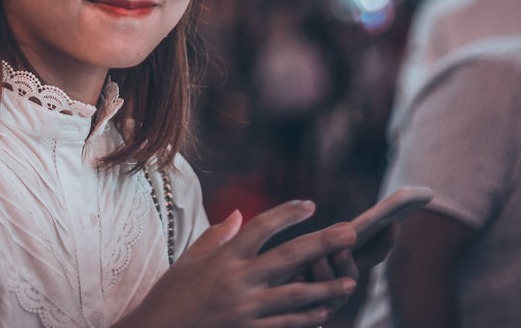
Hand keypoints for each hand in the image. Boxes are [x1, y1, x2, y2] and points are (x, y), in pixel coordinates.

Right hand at [117, 201, 361, 327]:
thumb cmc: (170, 295)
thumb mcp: (188, 259)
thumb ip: (217, 236)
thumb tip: (239, 215)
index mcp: (223, 258)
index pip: (261, 227)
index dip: (287, 214)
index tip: (309, 205)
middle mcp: (236, 281)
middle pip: (287, 258)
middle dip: (321, 244)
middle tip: (349, 233)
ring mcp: (244, 310)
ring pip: (294, 296)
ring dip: (325, 289)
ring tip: (349, 282)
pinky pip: (284, 325)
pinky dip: (306, 319)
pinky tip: (325, 312)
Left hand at [299, 223, 396, 312]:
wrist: (275, 295)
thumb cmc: (297, 261)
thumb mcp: (315, 245)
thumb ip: (333, 238)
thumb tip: (349, 228)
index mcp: (348, 263)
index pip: (373, 254)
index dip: (385, 241)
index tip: (393, 223)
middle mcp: (343, 284)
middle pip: (352, 272)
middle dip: (347, 259)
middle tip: (342, 247)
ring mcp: (329, 301)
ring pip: (333, 292)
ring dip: (326, 274)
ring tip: (317, 259)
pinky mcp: (310, 314)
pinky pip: (311, 307)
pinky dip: (305, 292)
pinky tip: (296, 277)